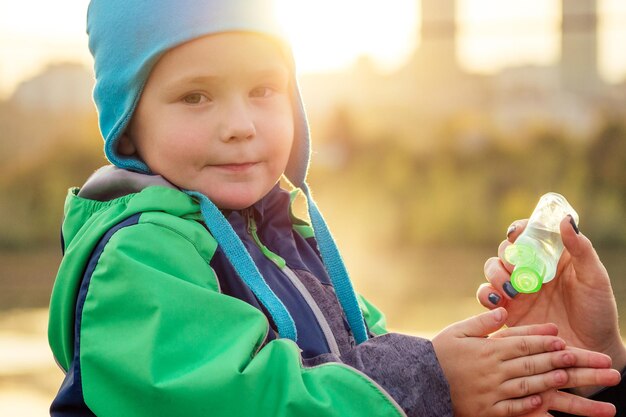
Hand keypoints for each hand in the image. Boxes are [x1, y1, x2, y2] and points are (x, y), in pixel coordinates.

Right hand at [432, 308, 619, 415]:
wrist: (419, 380)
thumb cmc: (438, 353)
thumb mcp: (457, 331)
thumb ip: (482, 322)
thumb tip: (504, 310)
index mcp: (486, 350)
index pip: (521, 343)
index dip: (542, 338)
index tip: (559, 335)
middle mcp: (492, 371)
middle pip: (530, 363)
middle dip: (555, 357)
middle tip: (576, 354)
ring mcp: (491, 392)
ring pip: (526, 385)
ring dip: (548, 380)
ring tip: (566, 375)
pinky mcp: (486, 410)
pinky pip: (512, 409)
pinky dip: (528, 406)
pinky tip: (542, 402)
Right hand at [477, 217, 625, 392]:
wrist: (590, 348)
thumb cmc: (598, 312)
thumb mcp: (594, 279)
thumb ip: (581, 250)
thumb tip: (565, 220)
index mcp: (550, 257)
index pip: (527, 235)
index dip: (517, 230)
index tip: (516, 234)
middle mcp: (530, 270)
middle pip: (505, 251)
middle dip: (505, 256)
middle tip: (516, 269)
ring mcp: (516, 289)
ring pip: (492, 270)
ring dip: (495, 275)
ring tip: (511, 290)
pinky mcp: (506, 309)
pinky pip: (486, 296)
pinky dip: (486, 296)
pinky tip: (499, 302)